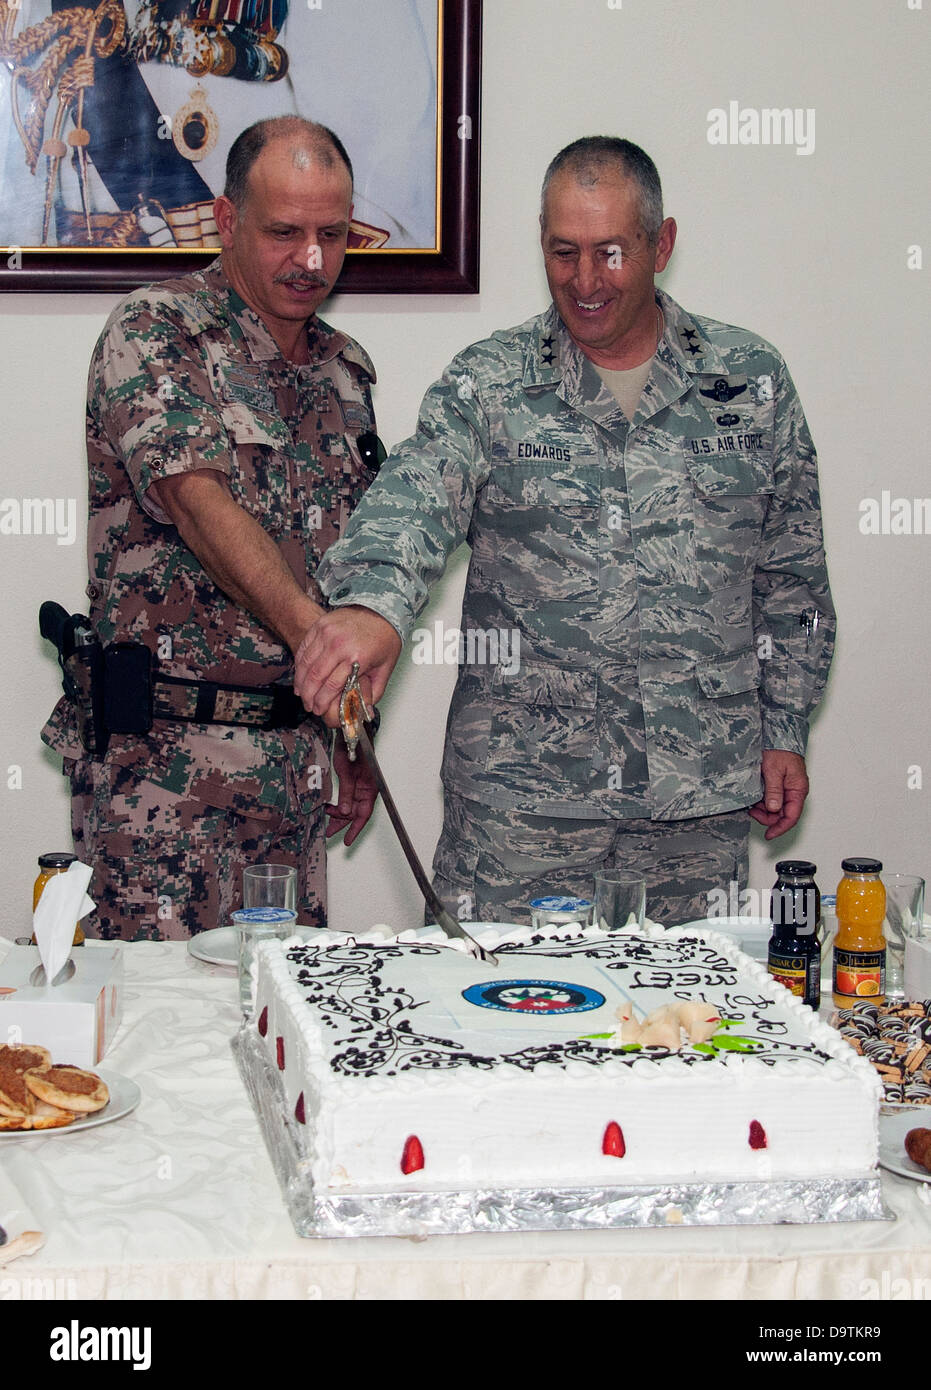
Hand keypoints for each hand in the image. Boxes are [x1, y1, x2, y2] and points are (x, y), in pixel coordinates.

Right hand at [294, 605, 401, 726]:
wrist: (381, 610)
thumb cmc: (384, 638)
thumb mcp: (386, 667)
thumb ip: (375, 691)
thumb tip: (367, 710)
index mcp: (356, 657)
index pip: (332, 685)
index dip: (322, 701)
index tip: (319, 710)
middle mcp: (340, 644)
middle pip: (316, 677)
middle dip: (309, 696)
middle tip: (308, 706)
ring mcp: (327, 633)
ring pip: (306, 663)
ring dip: (301, 682)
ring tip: (301, 694)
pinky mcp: (320, 626)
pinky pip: (304, 648)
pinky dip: (299, 664)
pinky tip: (300, 676)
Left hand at [326, 736, 378, 845]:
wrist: (351, 734)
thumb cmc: (354, 749)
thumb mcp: (347, 773)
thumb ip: (347, 793)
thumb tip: (345, 812)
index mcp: (369, 789)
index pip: (363, 814)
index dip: (355, 828)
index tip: (348, 840)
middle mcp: (366, 790)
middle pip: (355, 812)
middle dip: (343, 823)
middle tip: (330, 833)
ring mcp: (359, 786)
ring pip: (350, 806)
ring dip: (339, 814)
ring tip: (327, 822)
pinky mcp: (353, 782)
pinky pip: (347, 798)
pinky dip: (339, 804)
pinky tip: (329, 807)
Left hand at [748, 749, 809, 838]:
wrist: (779, 736)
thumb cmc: (780, 750)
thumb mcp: (774, 771)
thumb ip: (774, 791)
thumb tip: (773, 809)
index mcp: (797, 790)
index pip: (791, 817)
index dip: (780, 828)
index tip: (769, 835)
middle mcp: (794, 791)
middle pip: (783, 815)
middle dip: (768, 818)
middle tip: (753, 813)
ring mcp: (787, 789)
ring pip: (776, 808)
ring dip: (764, 809)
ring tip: (752, 803)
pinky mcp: (780, 785)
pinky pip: (773, 799)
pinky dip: (763, 801)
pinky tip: (755, 798)